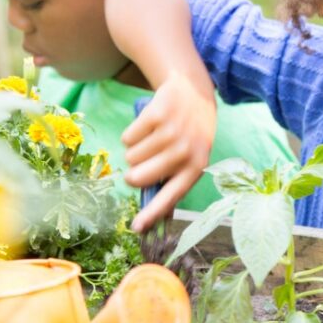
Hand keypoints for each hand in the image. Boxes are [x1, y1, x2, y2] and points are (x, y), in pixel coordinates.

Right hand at [122, 71, 215, 231]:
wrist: (194, 94)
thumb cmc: (189, 134)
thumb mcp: (191, 157)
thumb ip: (173, 180)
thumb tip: (149, 213)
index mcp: (195, 168)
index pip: (170, 196)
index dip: (152, 213)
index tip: (136, 227)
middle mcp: (184, 152)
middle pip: (138, 178)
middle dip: (133, 173)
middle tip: (145, 161)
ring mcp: (170, 133)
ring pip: (130, 157)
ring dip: (135, 150)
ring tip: (154, 138)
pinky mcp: (156, 115)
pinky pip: (127, 138)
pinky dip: (132, 134)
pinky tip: (149, 126)